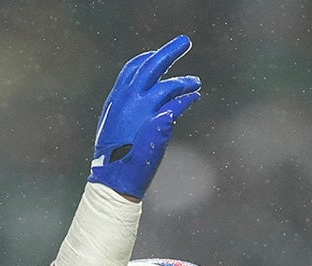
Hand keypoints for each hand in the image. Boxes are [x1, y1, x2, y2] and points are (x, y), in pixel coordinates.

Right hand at [88, 35, 201, 199]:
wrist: (115, 178)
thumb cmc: (116, 155)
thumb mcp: (118, 125)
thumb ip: (131, 109)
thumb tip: (146, 100)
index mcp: (117, 98)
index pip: (132, 69)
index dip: (146, 59)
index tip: (157, 53)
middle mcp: (129, 100)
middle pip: (151, 67)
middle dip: (169, 52)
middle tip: (185, 41)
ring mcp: (143, 112)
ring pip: (168, 86)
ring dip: (184, 82)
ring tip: (196, 82)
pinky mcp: (157, 125)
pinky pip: (177, 106)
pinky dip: (187, 100)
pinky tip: (195, 97)